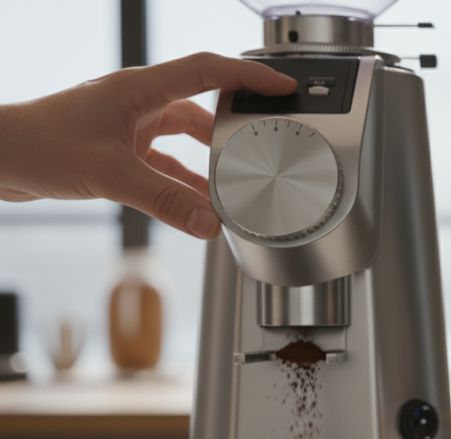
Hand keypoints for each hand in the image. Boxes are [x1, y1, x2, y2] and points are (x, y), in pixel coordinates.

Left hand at [0, 52, 294, 237]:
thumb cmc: (37, 145)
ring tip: (236, 185)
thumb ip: (165, 201)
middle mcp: (137, 102)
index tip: (282, 88)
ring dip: (207, 163)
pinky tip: (197, 205)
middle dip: (234, 128)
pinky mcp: (117, 148)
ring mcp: (127, 125)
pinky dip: (182, 184)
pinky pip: (163, 164)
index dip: (249, 77)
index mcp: (140, 89)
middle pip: (201, 107)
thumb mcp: (111, 175)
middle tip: (264, 144)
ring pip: (183, 140)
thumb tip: (210, 223)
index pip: (208, 71)